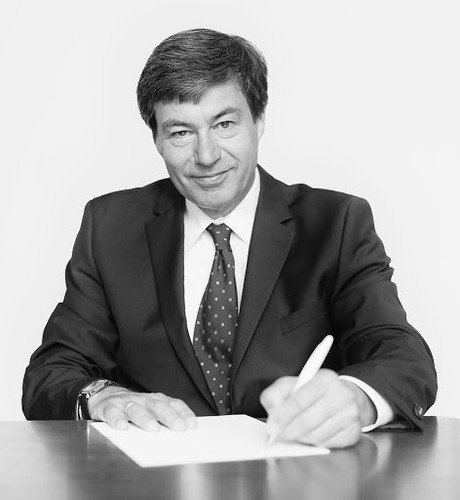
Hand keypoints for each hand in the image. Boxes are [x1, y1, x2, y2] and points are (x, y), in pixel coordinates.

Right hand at [88, 386, 196, 431]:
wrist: (104, 396)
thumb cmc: (133, 408)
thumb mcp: (150, 410)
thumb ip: (163, 420)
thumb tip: (181, 434)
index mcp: (155, 400)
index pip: (173, 404)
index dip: (183, 413)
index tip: (192, 425)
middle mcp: (142, 400)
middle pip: (157, 406)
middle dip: (169, 416)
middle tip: (178, 427)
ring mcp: (125, 402)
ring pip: (136, 409)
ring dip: (145, 418)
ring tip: (153, 428)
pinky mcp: (107, 407)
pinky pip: (112, 412)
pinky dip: (117, 419)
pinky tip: (122, 427)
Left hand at [260, 369, 375, 447]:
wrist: (344, 396)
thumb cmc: (313, 392)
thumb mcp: (292, 384)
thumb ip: (276, 394)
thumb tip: (273, 415)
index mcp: (325, 378)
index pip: (300, 400)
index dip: (283, 415)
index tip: (273, 425)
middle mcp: (342, 394)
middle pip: (308, 420)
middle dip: (290, 431)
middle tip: (281, 434)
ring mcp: (351, 413)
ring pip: (318, 435)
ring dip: (302, 438)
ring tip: (297, 432)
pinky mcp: (355, 431)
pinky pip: (329, 444)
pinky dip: (316, 443)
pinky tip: (313, 435)